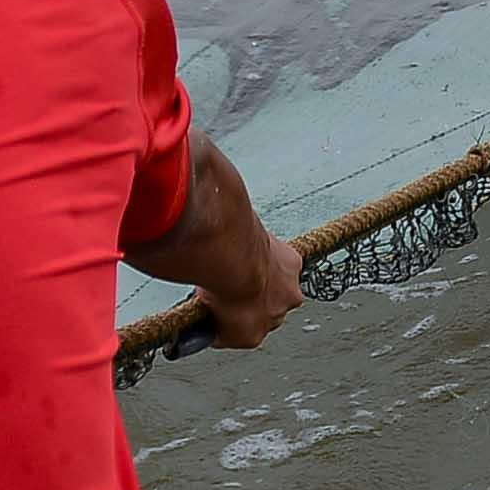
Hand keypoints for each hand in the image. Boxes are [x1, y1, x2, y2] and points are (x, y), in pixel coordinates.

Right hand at [132, 141, 304, 350]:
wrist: (233, 258)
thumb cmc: (228, 227)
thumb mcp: (231, 204)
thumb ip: (219, 190)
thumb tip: (199, 153)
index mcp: (290, 259)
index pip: (277, 270)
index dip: (255, 269)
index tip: (239, 267)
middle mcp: (290, 289)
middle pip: (270, 301)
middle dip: (248, 297)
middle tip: (223, 292)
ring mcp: (273, 314)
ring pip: (250, 320)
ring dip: (230, 315)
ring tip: (210, 304)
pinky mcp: (251, 334)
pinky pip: (231, 337)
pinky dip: (215, 332)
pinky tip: (203, 323)